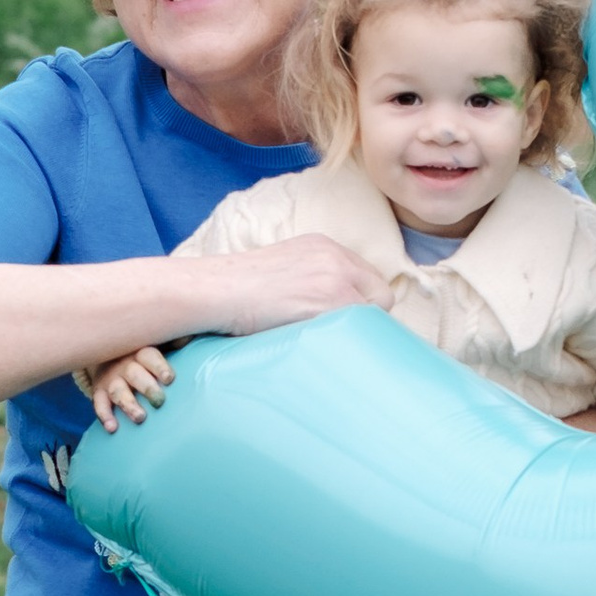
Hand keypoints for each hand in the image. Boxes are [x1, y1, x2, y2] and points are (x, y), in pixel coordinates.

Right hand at [89, 344, 174, 429]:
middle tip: (159, 401)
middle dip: (147, 388)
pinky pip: (99, 404)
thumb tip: (189, 336)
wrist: (108, 353)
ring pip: (118, 392)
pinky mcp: (100, 392)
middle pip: (135, 375)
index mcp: (142, 352)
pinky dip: (104, 416)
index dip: (159, 367)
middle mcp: (125, 365)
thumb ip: (174, 341)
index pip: (150, 357)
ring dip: (128, 405)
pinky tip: (112, 427)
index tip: (169, 378)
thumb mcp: (158, 344)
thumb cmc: (144, 353)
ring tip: (140, 418)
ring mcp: (111, 379)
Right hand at [198, 237, 392, 335]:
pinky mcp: (332, 301)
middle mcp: (336, 257)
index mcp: (323, 247)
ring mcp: (337, 278)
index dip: (359, 305)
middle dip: (365, 319)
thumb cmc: (235, 291)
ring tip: (331, 346)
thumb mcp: (280, 272)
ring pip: (373, 316)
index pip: (367, 280)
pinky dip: (347, 341)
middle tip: (340, 339)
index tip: (344, 323)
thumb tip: (326, 313)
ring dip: (356, 332)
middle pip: (381, 297)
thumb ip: (310, 281)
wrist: (215, 290)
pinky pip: (360, 328)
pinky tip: (324, 348)